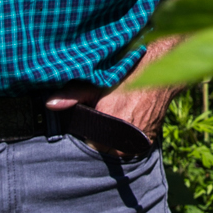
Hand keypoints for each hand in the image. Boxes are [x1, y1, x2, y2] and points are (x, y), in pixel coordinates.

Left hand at [42, 0, 207, 146]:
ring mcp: (140, 141)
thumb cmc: (127, 71)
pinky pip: (130, 144)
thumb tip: (49, 104)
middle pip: (102, 145)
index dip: (87, 128)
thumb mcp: (98, 81)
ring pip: (116, 146)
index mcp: (111, 124)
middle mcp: (126, 137)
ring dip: (113, 136)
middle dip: (99, 133)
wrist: (163, 66)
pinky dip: (126, 136)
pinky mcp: (149, 140)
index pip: (89, 139)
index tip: (91, 114)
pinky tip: (127, 117)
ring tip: (116, 114)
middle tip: (103, 112)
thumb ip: (73, 95)